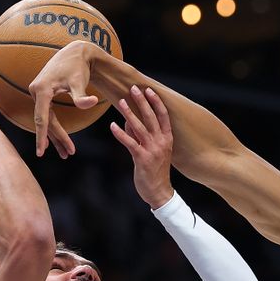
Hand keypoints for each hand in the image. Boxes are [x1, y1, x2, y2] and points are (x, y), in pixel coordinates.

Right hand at [29, 41, 99, 158]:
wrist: (76, 52)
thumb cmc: (78, 67)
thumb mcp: (80, 81)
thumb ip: (82, 96)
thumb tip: (91, 103)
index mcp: (42, 89)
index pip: (42, 118)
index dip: (42, 137)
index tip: (41, 153)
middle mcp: (36, 91)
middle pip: (45, 121)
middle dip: (57, 139)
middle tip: (69, 154)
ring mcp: (38, 93)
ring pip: (46, 119)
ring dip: (56, 136)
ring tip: (66, 153)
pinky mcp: (43, 94)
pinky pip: (47, 114)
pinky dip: (54, 127)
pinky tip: (58, 140)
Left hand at [110, 86, 173, 208]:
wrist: (159, 192)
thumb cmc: (155, 171)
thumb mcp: (153, 151)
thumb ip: (141, 135)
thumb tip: (128, 121)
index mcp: (167, 139)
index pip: (163, 116)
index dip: (156, 102)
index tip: (149, 90)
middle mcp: (162, 142)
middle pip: (151, 118)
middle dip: (142, 102)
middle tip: (134, 88)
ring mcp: (152, 150)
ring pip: (140, 127)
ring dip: (130, 113)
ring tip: (122, 102)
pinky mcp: (142, 159)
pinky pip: (130, 142)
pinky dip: (120, 133)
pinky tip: (112, 125)